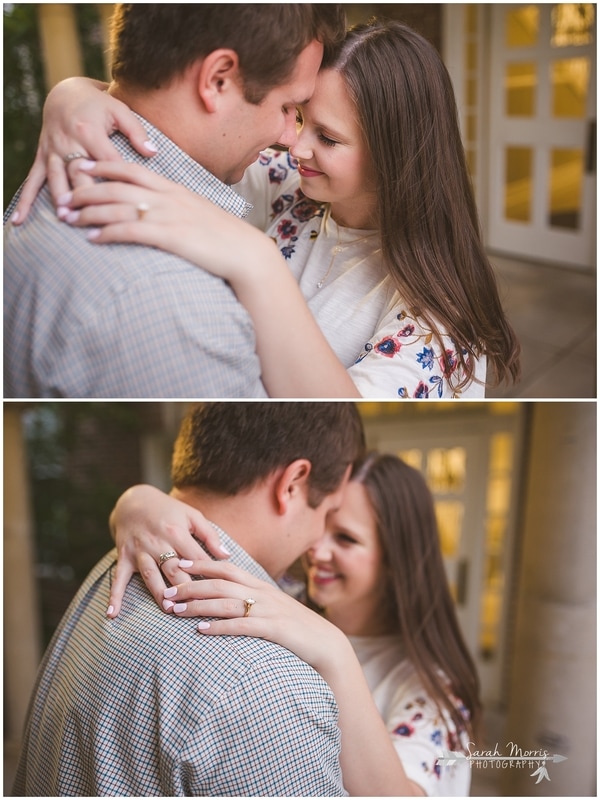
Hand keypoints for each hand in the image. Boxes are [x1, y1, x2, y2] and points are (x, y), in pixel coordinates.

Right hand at [11, 77, 156, 223]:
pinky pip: (33, 180)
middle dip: (84, 195)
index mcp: (89, 131)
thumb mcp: (121, 110)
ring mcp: (53, 151)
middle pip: (78, 173)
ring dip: (60, 198)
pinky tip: (19, 220)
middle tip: (91, 217)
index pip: (105, 161)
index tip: (126, 202)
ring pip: (55, 178)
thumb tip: (153, 153)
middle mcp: (68, 142)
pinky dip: (25, 200)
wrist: (66, 93)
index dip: (115, 181)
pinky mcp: (43, 157)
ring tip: (65, 218)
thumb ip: (137, 132)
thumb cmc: (99, 105)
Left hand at [57, 160, 272, 282]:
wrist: (245, 251)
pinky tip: (93, 239)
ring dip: (89, 212)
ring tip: (69, 218)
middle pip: (116, 187)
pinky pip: (132, 231)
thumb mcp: (198, 212)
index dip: (102, 166)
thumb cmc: (223, 236)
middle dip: (85, 190)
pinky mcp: (170, 236)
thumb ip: (176, 206)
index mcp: (173, 188)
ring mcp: (168, 216)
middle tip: (63, 198)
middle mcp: (167, 197)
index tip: (81, 166)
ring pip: (118, 207)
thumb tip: (159, 209)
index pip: (131, 169)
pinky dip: (109, 233)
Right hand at [108, 485, 230, 618]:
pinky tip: (113, 614)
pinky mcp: (124, 556)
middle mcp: (157, 542)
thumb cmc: (169, 510)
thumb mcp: (192, 516)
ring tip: (169, 609)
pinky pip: (118, 578)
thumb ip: (210, 535)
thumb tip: (227, 556)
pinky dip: (115, 596)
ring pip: (150, 575)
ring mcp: (139, 551)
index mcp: (177, 532)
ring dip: (159, 593)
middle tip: (196, 607)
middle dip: (184, 588)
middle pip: (173, 568)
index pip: (195, 557)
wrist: (134, 501)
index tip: (218, 591)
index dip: (207, 574)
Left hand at [163, 559, 348, 674]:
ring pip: (226, 602)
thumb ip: (252, 601)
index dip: (202, 563)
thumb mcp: (273, 608)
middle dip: (190, 585)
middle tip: (166, 591)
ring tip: (175, 610)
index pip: (227, 568)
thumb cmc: (296, 628)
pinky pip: (242, 625)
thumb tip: (227, 599)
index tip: (179, 563)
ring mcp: (269, 610)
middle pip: (220, 583)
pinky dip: (220, 627)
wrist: (325, 644)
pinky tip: (202, 631)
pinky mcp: (274, 629)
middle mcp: (263, 593)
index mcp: (261, 586)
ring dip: (198, 606)